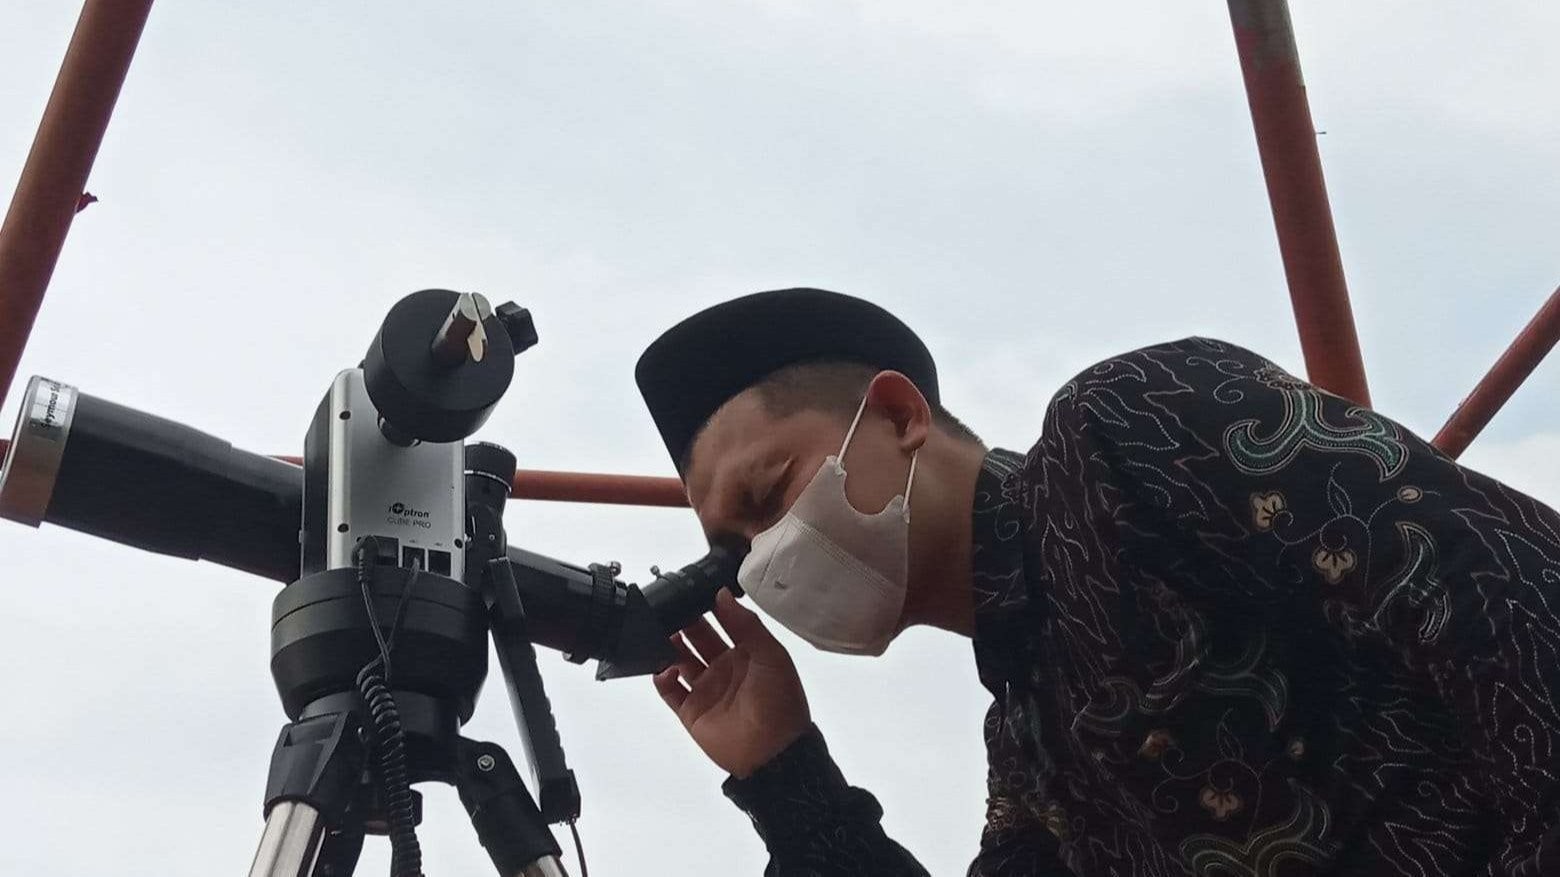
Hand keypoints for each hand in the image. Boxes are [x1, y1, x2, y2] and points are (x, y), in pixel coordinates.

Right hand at [653, 589, 810, 778]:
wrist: (773, 754)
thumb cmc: (780, 702)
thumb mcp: (771, 656)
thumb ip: (747, 625)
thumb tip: (722, 594)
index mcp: (747, 652)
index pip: (723, 621)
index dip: (709, 606)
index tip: (693, 590)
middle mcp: (724, 668)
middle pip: (697, 637)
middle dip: (684, 621)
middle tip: (670, 607)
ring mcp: (706, 689)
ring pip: (680, 659)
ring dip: (669, 645)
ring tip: (661, 633)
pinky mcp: (691, 711)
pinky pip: (669, 690)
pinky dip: (662, 677)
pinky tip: (665, 669)